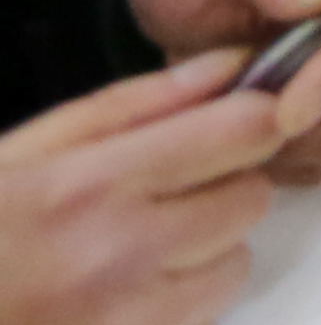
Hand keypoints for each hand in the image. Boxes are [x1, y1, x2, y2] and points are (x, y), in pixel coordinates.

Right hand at [0, 51, 292, 324]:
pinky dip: (181, 298)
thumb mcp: (21, 150)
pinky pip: (200, 316)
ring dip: (208, 248)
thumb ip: (131, 105)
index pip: (245, 131)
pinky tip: (123, 286)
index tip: (229, 118)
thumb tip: (230, 65)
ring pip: (236, 264)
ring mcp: (126, 318)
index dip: (250, 116)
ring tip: (138, 241)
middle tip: (167, 185)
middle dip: (225, 183)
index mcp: (87, 186)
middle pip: (253, 197)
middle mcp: (118, 254)